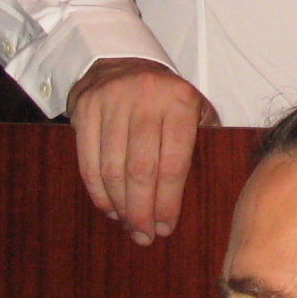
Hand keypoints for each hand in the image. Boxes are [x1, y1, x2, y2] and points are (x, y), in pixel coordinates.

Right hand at [66, 58, 216, 244]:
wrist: (121, 61)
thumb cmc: (166, 97)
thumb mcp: (194, 109)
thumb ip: (204, 142)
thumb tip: (210, 191)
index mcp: (181, 101)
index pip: (174, 162)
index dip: (168, 201)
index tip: (166, 227)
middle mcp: (147, 98)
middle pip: (141, 170)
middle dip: (142, 210)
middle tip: (145, 236)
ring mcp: (112, 101)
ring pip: (113, 169)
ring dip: (120, 205)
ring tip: (128, 225)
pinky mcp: (86, 109)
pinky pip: (88, 161)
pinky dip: (98, 191)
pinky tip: (109, 207)